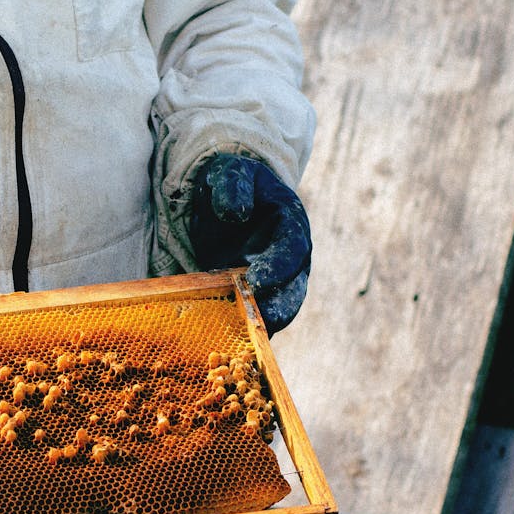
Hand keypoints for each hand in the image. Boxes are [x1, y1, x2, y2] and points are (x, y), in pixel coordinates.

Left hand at [186, 153, 310, 333]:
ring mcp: (273, 283)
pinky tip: (226, 342)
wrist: (220, 202)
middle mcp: (289, 260)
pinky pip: (255, 319)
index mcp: (291, 226)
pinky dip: (244, 331)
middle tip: (258, 321)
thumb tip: (235, 213)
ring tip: (244, 338)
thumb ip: (232, 186)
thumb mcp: (230, 171)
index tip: (256, 281)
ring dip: (263, 325)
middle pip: (293, 290)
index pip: (292, 251)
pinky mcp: (253, 297)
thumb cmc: (230, 184)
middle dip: (278, 308)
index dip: (277, 268)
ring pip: (278, 311)